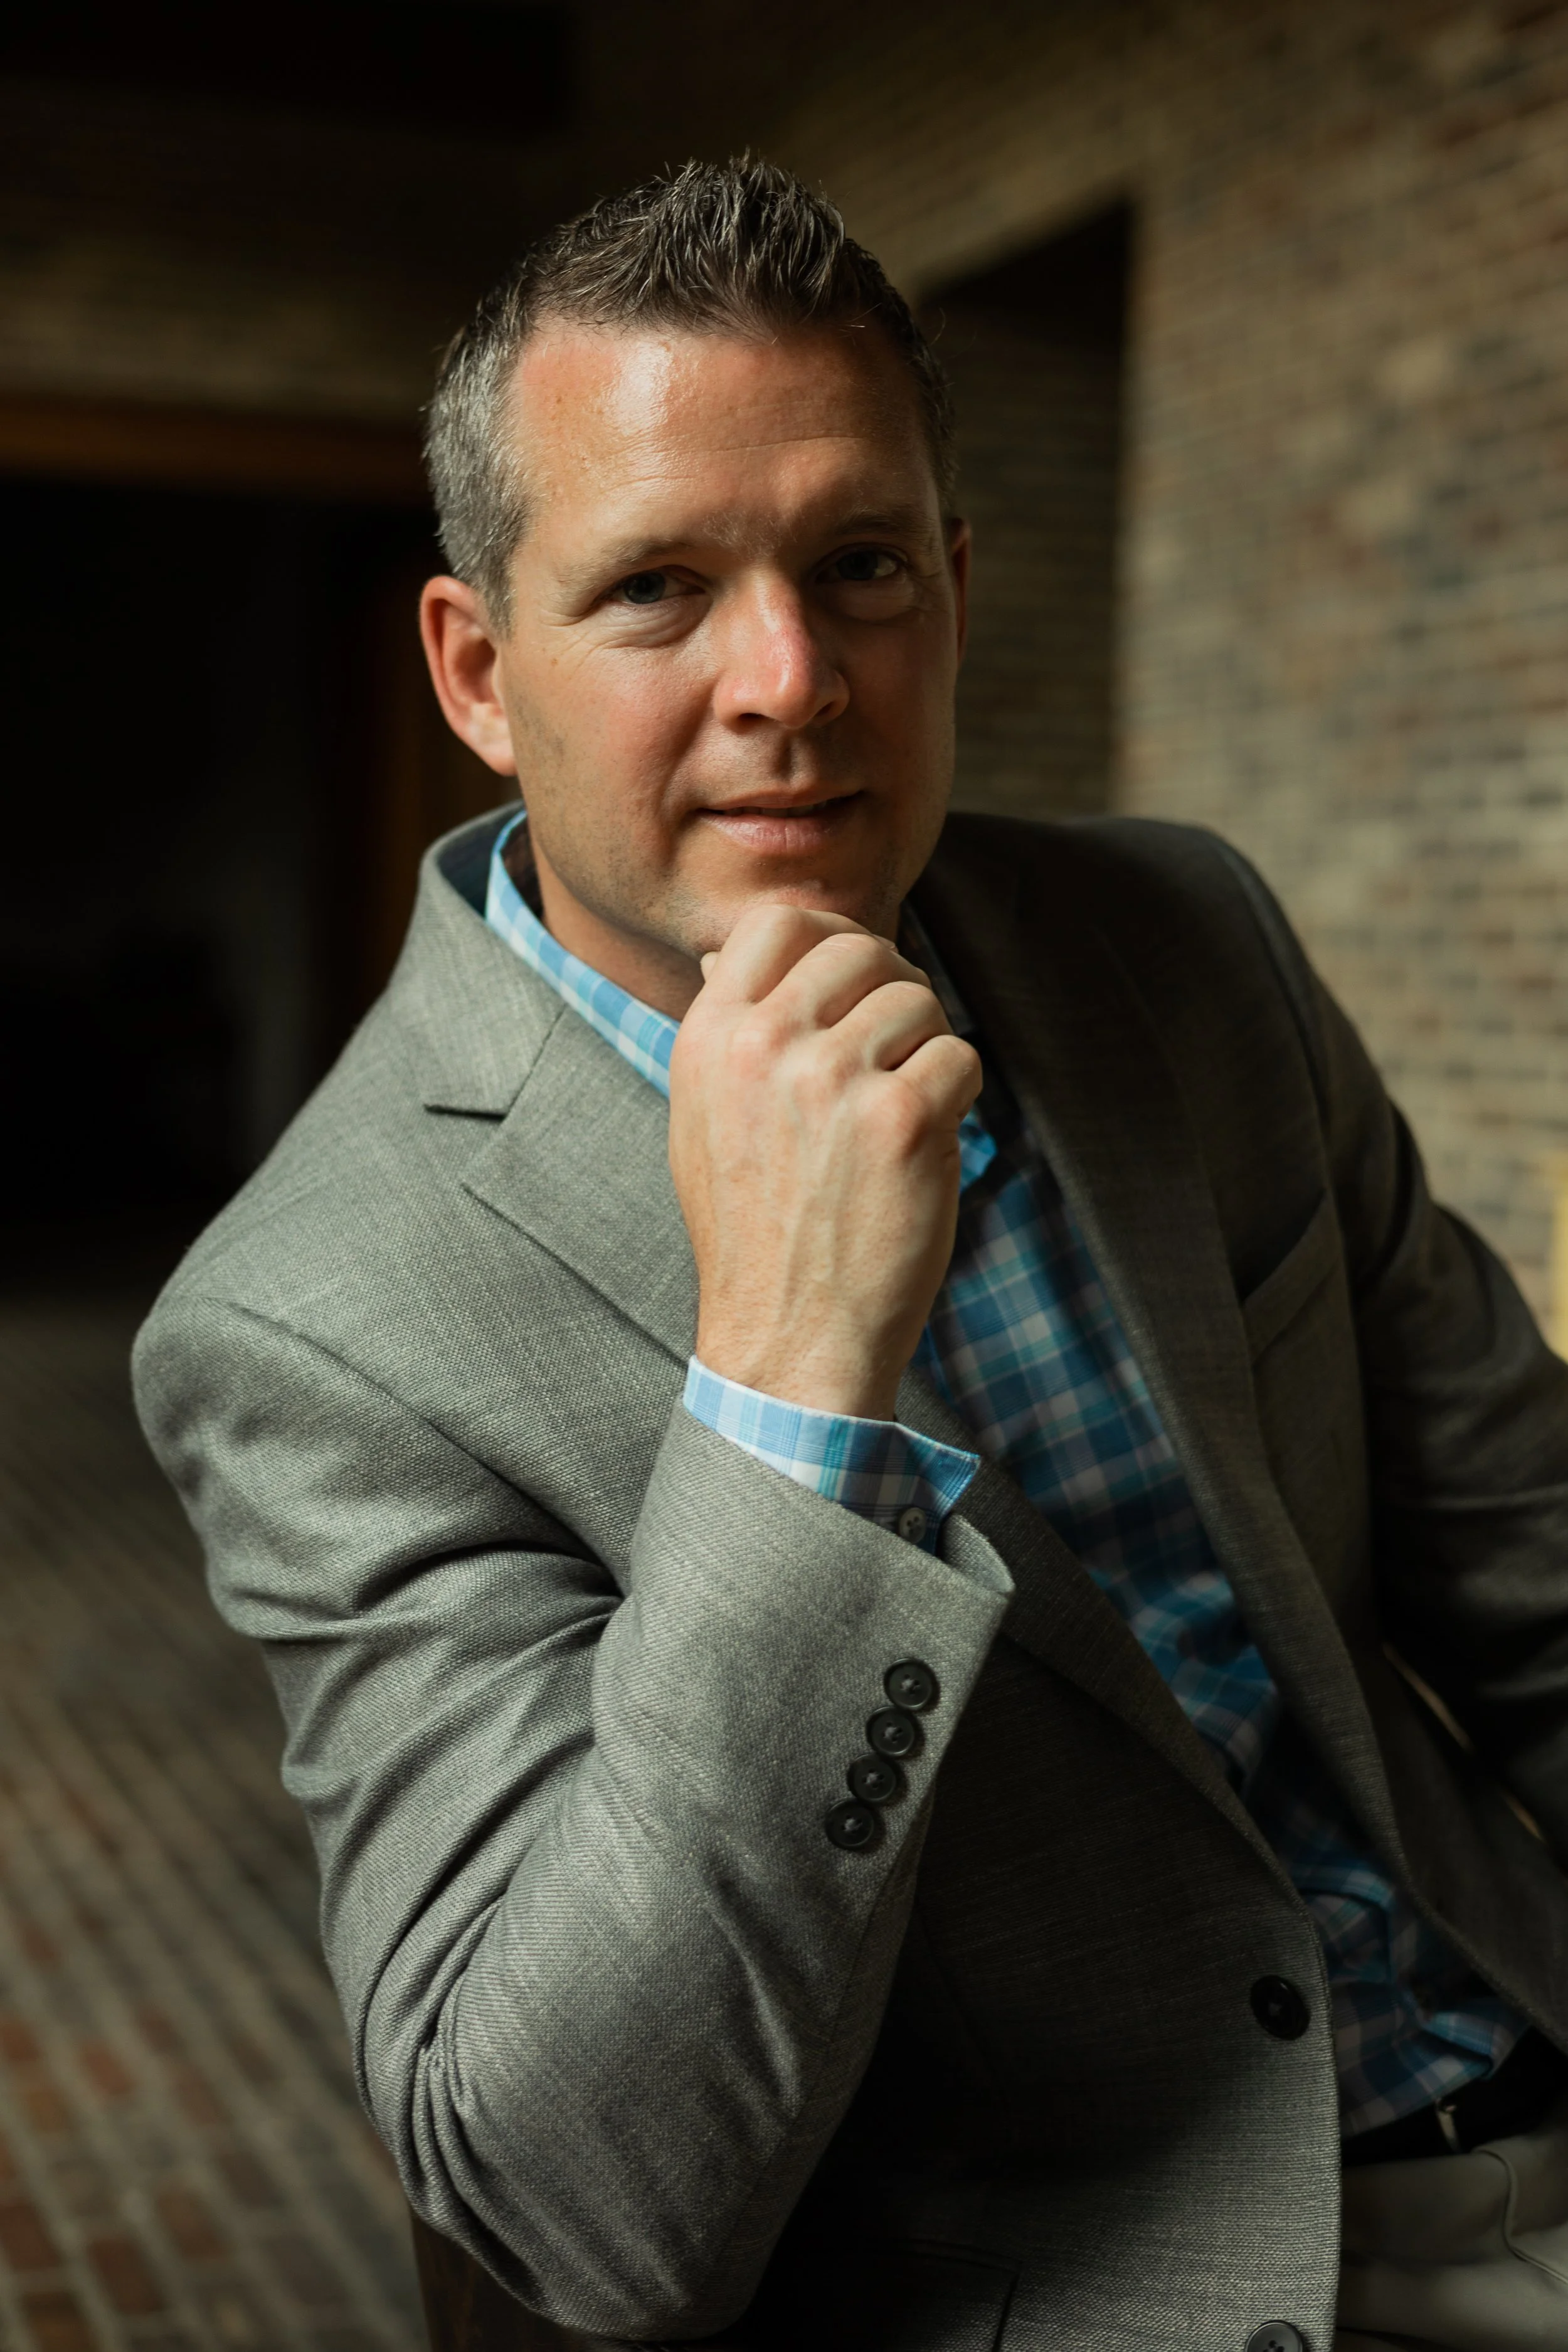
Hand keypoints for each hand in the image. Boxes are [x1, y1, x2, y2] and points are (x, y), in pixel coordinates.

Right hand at [668, 905, 982, 1420]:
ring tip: (903, 1109)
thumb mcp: (704, 1118)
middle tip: (898, 1048)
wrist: (788, 1338)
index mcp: (710, 1038)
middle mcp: (764, 1046)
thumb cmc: (756, 1231)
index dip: (830, 935)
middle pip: (860, 947)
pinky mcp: (899, 1120)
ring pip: (919, 1000)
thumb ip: (727, 1032)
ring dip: (928, 1049)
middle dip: (894, 988)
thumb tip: (730, 950)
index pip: (777, 920)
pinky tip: (927, 1143)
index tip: (853, 980)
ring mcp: (832, 1079)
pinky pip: (960, 1056)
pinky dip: (960, 1095)